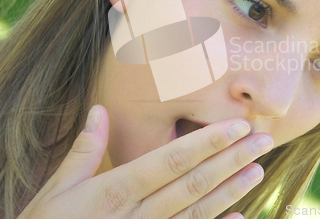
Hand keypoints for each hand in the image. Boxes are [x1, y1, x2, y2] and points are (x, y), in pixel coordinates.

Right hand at [17, 105, 273, 218]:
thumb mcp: (56, 190)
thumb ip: (83, 151)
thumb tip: (99, 110)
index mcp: (117, 190)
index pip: (172, 160)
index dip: (208, 142)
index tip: (237, 126)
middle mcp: (138, 213)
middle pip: (194, 183)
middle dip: (231, 160)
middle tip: (263, 141)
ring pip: (198, 211)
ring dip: (231, 191)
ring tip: (258, 170)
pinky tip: (240, 218)